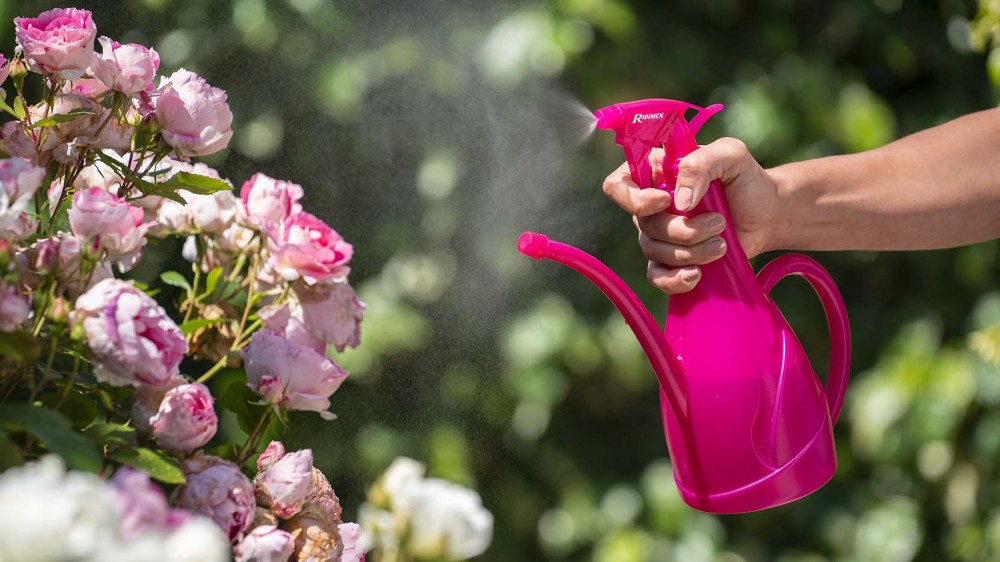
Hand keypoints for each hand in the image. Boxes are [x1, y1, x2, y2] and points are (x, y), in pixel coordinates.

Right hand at [602, 138, 778, 293]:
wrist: (767, 216)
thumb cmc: (746, 180)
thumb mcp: (731, 155)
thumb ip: (701, 163)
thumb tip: (678, 202)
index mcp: (654, 173)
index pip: (618, 185)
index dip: (634, 198)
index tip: (667, 201)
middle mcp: (650, 204)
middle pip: (643, 224)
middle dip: (683, 230)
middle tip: (719, 222)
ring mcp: (658, 235)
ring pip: (654, 251)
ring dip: (691, 251)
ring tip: (722, 244)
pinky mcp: (671, 261)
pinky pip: (657, 277)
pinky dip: (675, 280)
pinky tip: (697, 275)